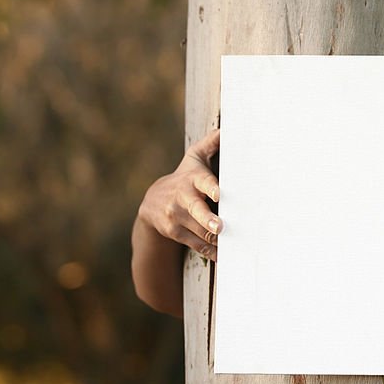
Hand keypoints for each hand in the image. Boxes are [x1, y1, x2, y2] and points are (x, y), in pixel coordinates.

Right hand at [137, 129, 221, 259]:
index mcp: (192, 179)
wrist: (153, 202)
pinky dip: (209, 250)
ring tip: (230, 244)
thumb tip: (227, 128)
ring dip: (214, 238)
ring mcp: (176, 216)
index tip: (220, 193)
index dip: (211, 187)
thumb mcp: (194, 158)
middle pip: (196, 209)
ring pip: (198, 230)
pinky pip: (195, 243)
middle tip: (220, 226)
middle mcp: (182, 198)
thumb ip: (211, 143)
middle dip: (208, 219)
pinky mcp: (175, 232)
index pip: (202, 181)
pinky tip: (222, 255)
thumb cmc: (185, 177)